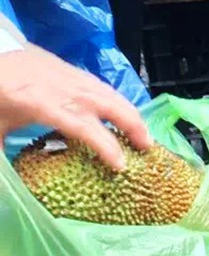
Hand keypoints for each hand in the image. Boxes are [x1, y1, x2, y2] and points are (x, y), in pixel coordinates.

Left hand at [0, 46, 149, 167]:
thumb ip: (6, 151)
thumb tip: (8, 185)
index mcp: (46, 105)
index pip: (85, 127)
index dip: (106, 146)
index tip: (121, 165)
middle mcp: (67, 90)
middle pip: (109, 105)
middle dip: (133, 125)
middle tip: (148, 147)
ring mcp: (73, 77)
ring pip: (111, 94)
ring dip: (131, 113)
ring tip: (143, 133)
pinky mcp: (74, 71)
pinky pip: (104, 86)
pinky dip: (119, 101)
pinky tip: (124, 113)